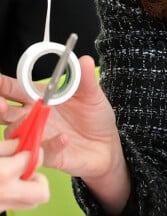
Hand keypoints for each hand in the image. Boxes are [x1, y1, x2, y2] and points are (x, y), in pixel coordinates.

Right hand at [0, 56, 127, 212]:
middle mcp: (33, 117)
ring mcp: (37, 136)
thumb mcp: (93, 96)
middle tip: (2, 104)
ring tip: (32, 119)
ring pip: (13, 133)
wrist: (106, 144)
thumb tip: (84, 60)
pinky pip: (38, 152)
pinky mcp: (45, 155)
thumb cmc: (95, 117)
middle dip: (0, 107)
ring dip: (18, 127)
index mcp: (40, 98)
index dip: (3, 85)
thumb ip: (86, 79)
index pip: (14, 89)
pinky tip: (64, 138)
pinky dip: (48, 145)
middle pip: (4, 112)